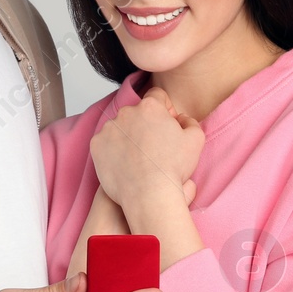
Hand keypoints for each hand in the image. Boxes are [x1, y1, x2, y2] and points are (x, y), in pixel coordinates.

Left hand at [90, 87, 203, 215]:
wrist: (148, 194)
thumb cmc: (172, 168)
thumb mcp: (196, 140)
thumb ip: (189, 121)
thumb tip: (180, 119)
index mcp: (150, 106)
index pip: (157, 97)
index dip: (164, 111)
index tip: (166, 127)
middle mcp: (126, 112)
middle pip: (136, 113)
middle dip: (144, 125)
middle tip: (153, 147)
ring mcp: (108, 129)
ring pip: (120, 128)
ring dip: (128, 137)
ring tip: (138, 159)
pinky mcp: (96, 145)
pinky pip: (105, 143)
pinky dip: (113, 151)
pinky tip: (125, 164)